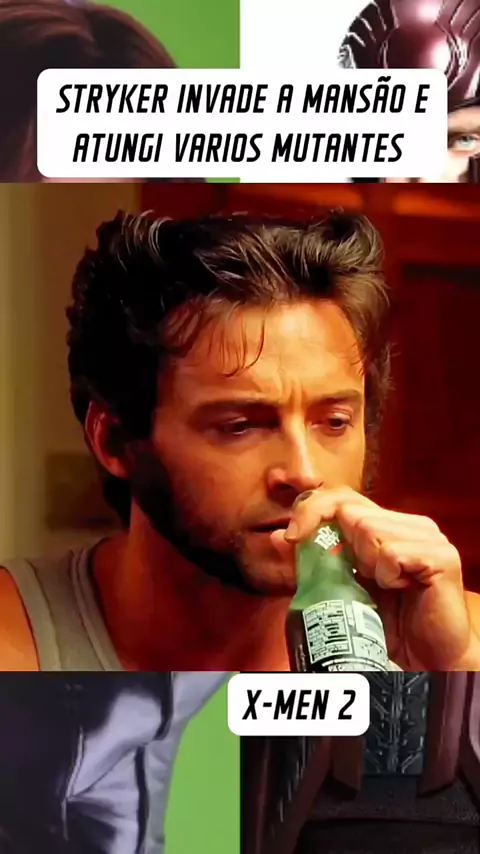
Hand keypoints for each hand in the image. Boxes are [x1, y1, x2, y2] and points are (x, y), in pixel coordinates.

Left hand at [271, 487, 479, 670]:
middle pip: (352, 512)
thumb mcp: (342, 590)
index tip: (292, 537)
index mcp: (386, 525)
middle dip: (343, 548)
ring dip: (367, 564)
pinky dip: (388, 574)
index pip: (342, 497)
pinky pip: (393, 553)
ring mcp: (427, 537)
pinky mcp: (441, 556)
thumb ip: (314, 562)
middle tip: (363, 579)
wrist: (427, 661)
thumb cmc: (387, 625)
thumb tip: (277, 535)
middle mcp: (409, 524)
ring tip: (385, 586)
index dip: (312, 510)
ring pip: (370, 529)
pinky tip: (401, 589)